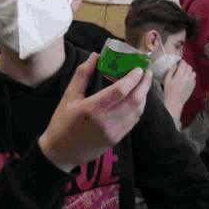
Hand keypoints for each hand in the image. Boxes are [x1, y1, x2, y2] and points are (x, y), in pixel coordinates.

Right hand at [39, 53, 151, 172]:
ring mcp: (113, 132)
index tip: (139, 67)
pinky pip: (133, 120)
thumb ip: (83, 74)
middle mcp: (106, 122)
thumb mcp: (69, 96)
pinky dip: (138, 107)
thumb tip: (96, 55)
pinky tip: (137, 98)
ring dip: (143, 95)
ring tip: (143, 83)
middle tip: (147, 72)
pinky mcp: (117, 139)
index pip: (120, 91)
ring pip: (137, 111)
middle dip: (144, 84)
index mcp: (92, 109)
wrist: (61, 153)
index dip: (133, 78)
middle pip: (134, 100)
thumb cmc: (62, 122)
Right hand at [163, 60, 195, 119]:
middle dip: (186, 65)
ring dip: (190, 71)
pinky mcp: (193, 87)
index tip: (181, 61)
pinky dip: (191, 77)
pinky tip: (187, 79)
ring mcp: (191, 83)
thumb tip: (175, 66)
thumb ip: (171, 71)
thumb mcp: (166, 80)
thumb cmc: (169, 91)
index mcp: (179, 76)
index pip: (183, 64)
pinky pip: (194, 79)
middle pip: (189, 67)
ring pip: (193, 72)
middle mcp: (186, 78)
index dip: (182, 61)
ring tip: (186, 73)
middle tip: (183, 66)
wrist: (174, 102)